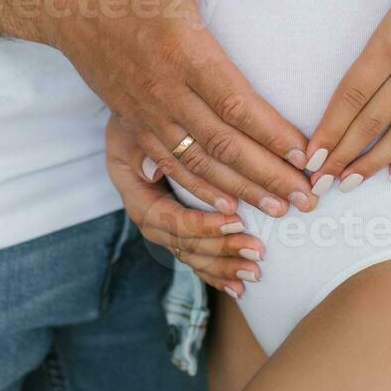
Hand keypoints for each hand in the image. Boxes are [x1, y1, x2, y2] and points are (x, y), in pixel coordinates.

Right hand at [42, 0, 314, 217]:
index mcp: (183, 48)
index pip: (237, 103)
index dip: (274, 135)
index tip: (308, 155)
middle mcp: (163, 89)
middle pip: (223, 146)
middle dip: (269, 177)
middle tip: (308, 198)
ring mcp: (145, 110)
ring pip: (198, 165)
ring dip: (241, 191)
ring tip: (279, 210)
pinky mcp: (130, 121)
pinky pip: (169, 165)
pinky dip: (200, 191)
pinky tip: (227, 207)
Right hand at [106, 117, 264, 298]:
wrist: (138, 101)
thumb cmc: (143, 109)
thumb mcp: (135, 123)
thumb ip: (145, 146)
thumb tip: (153, 172)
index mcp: (134, 189)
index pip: (165, 217)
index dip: (198, 223)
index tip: (236, 218)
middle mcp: (147, 212)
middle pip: (181, 242)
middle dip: (220, 247)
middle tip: (257, 249)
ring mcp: (163, 224)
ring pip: (191, 254)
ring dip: (223, 264)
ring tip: (255, 270)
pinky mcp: (179, 228)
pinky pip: (195, 257)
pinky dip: (217, 272)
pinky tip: (240, 288)